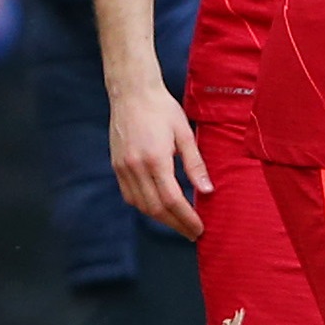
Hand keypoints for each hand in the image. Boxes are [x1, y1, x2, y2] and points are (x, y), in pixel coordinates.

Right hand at [108, 76, 208, 238]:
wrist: (131, 92)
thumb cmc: (162, 108)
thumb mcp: (184, 133)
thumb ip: (195, 165)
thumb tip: (207, 191)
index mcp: (156, 159)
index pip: (173, 199)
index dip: (187, 218)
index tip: (199, 229)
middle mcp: (136, 167)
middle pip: (156, 208)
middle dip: (176, 224)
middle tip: (192, 232)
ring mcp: (123, 167)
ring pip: (141, 205)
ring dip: (160, 218)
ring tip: (178, 223)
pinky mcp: (117, 165)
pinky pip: (130, 195)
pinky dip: (145, 206)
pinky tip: (158, 207)